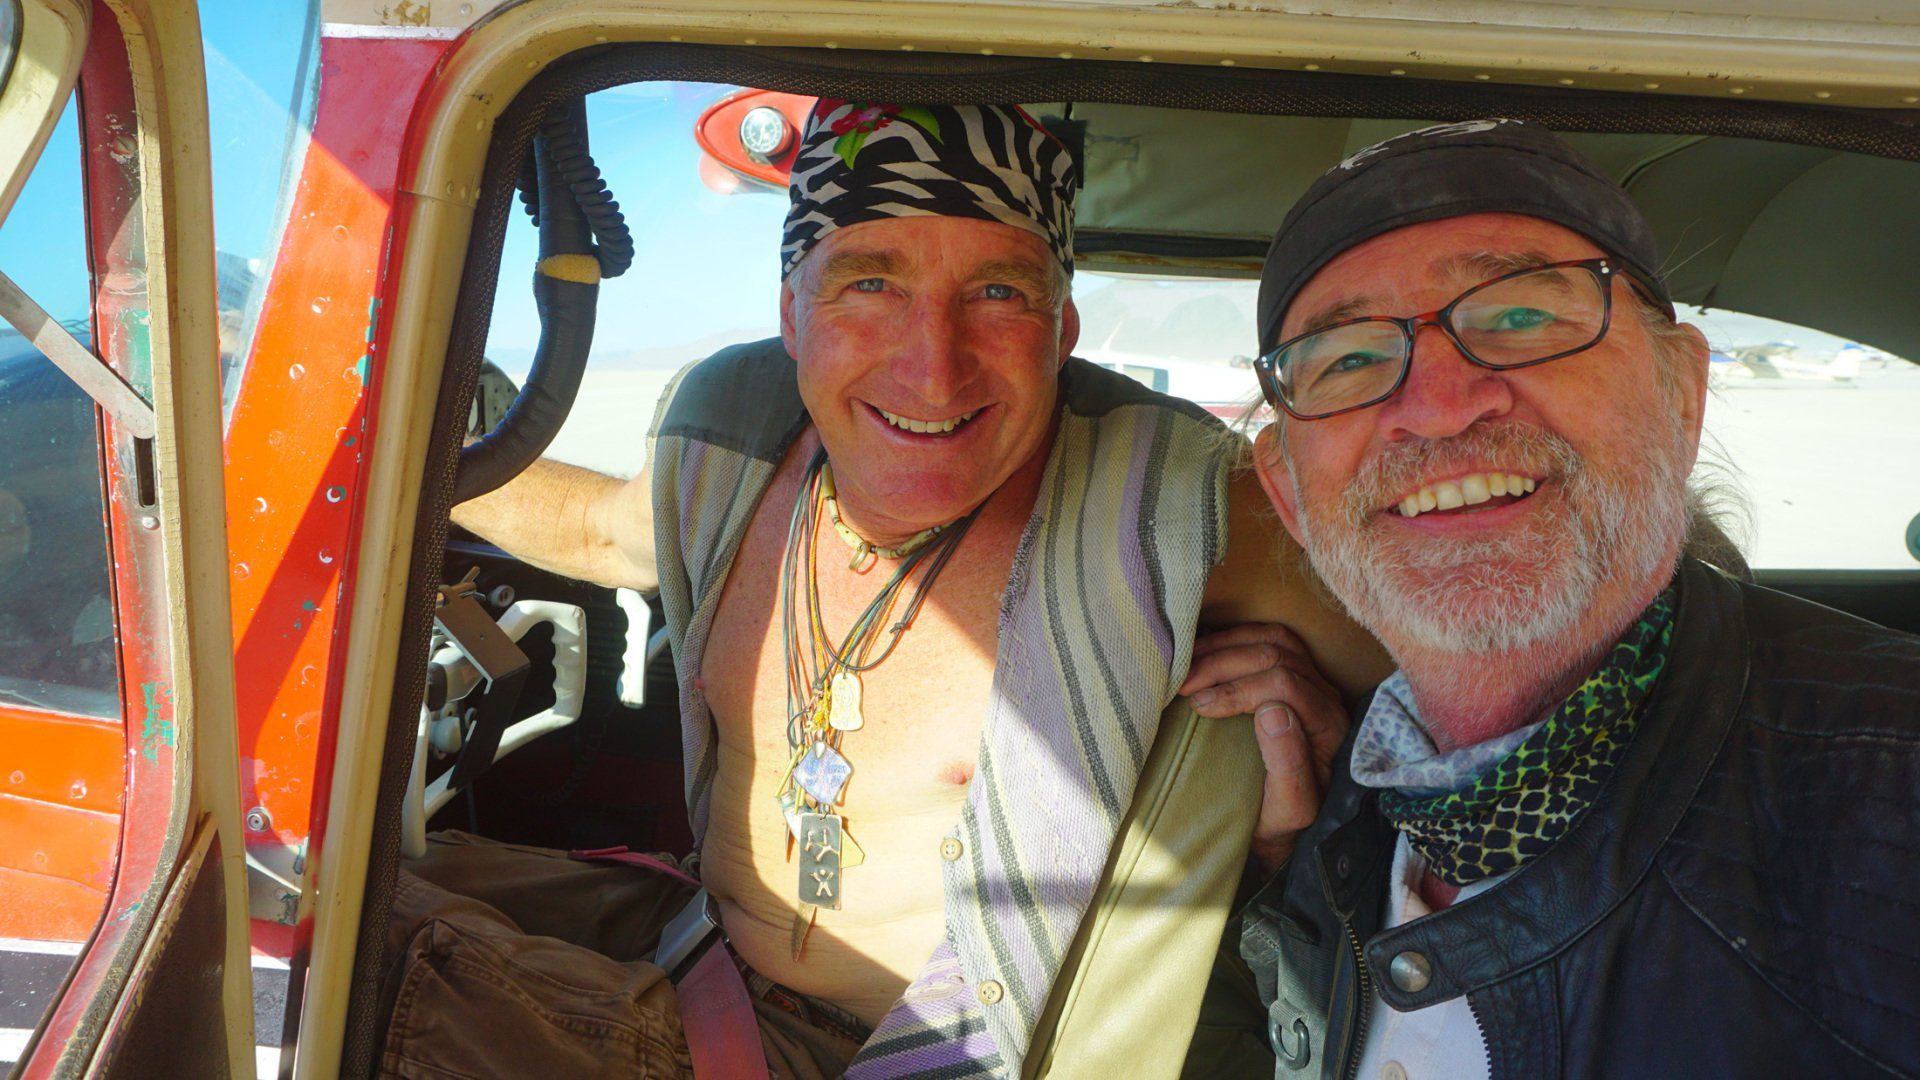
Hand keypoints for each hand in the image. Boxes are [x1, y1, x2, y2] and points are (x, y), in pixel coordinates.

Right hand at [1180, 623, 1349, 873]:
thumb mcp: (1289, 811)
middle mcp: (1328, 698)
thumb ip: (1288, 767)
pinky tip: (1205, 649)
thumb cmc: (1284, 823)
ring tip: (1188, 661)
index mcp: (1329, 727)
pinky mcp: (1296, 675)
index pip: (1284, 685)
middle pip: (1277, 655)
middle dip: (1224, 663)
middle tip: (1182, 682)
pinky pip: (1270, 638)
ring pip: (1274, 639)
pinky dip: (1236, 637)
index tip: (1198, 706)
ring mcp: (1313, 682)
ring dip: (1227, 644)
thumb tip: (1271, 711)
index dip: (1236, 689)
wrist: (1289, 827)